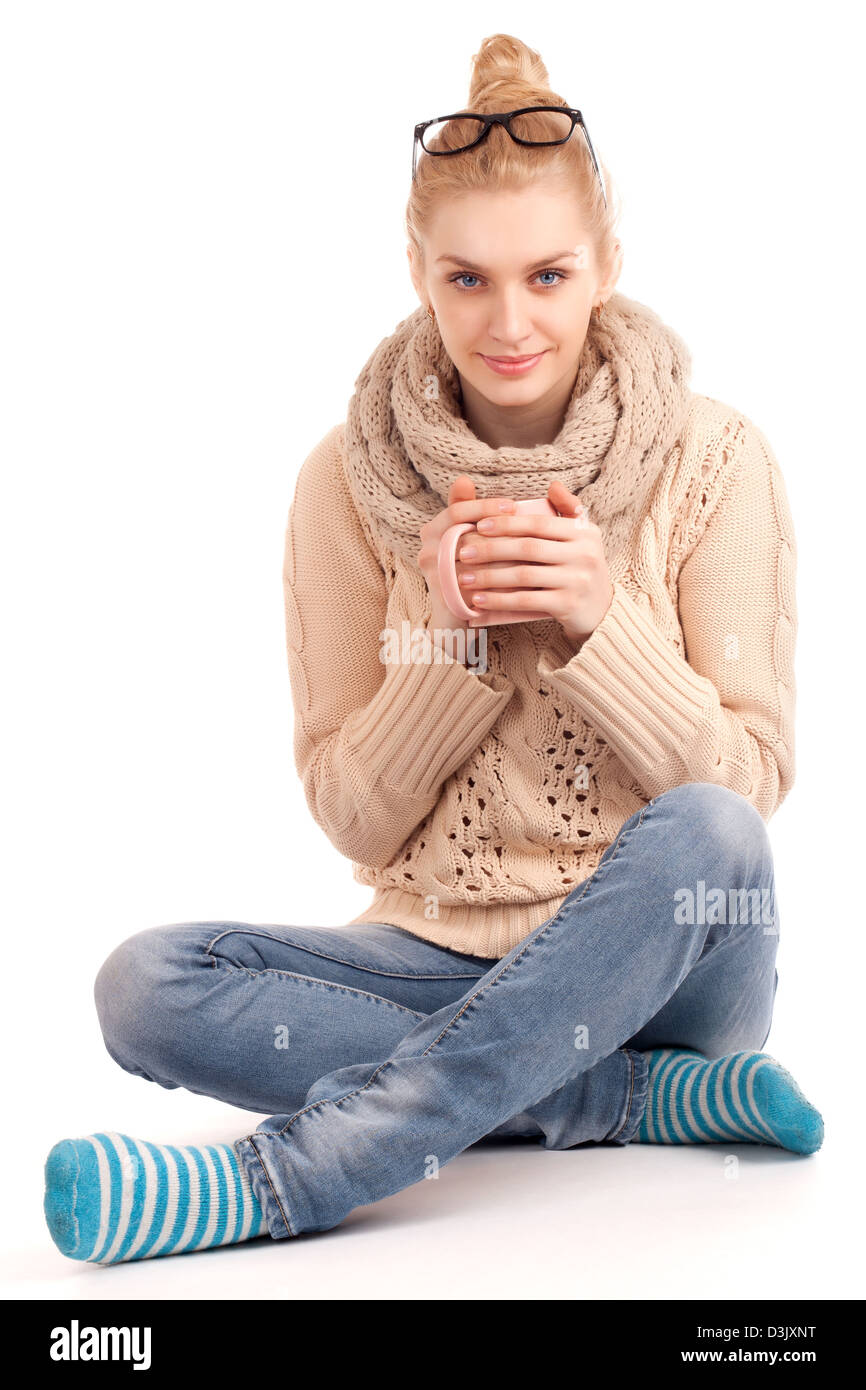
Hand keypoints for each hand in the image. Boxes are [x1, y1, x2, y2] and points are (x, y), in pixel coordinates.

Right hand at [416, 476, 530, 640]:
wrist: (454, 619)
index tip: (513, 506)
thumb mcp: (465, 539)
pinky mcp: (446, 596)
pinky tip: (524, 575)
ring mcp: (435, 575)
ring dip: (506, 552)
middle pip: (466, 532)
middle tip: (530, 527)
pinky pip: (476, 583)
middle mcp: (427, 550)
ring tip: (534, 550)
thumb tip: (462, 479)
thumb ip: (466, 512)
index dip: (485, 506)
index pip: (458, 510)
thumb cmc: (467, 574)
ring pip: (474, 557)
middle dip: (501, 528)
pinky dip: (502, 578)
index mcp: (431, 531)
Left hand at [454, 478, 614, 644]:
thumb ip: (568, 509)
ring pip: (524, 576)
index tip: (479, 525)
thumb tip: (553, 485)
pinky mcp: (568, 605)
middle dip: (491, 549)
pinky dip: (500, 601)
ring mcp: (577, 581)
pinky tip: (480, 600)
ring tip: (464, 578)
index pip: (538, 524)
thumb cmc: (582, 567)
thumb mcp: (582, 536)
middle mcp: (583, 554)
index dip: (507, 523)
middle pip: (528, 548)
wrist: (602, 609)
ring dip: (490, 577)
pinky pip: (527, 601)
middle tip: (463, 552)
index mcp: (583, 532)